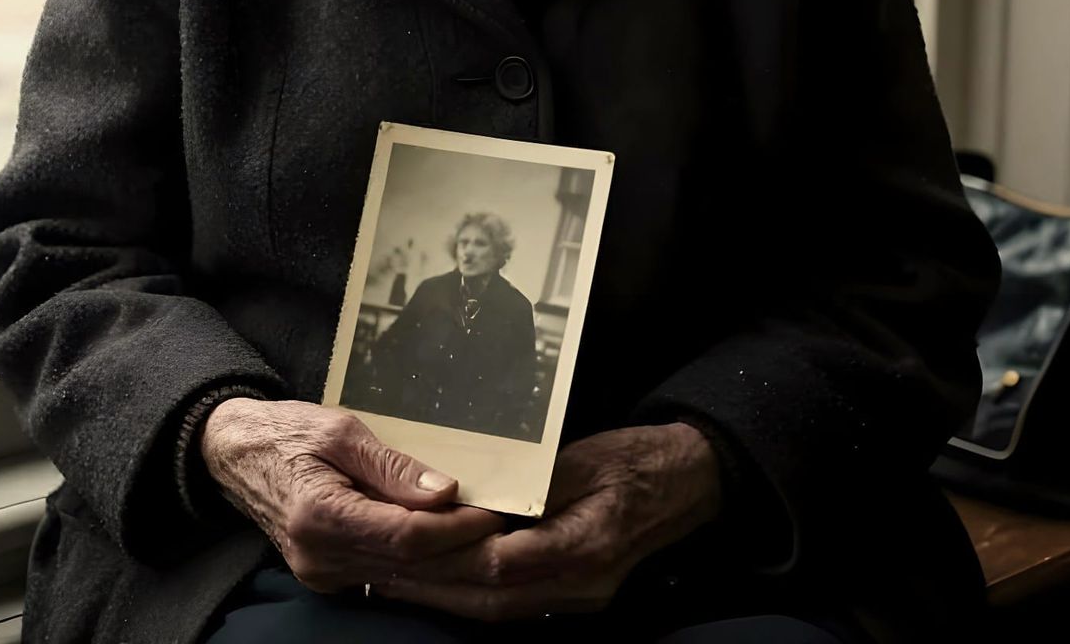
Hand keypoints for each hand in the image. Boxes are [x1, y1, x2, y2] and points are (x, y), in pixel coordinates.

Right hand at [199, 398, 504, 593]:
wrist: (234, 453)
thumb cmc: (286, 432)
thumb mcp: (340, 431)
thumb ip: (392, 465)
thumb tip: (445, 492)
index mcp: (321, 518)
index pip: (407, 538)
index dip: (456, 529)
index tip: (493, 512)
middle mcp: (321, 558)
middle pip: (409, 565)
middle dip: (461, 549)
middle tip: (505, 528)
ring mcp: (323, 574)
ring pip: (401, 576)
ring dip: (445, 557)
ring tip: (485, 533)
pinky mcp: (328, 575)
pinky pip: (384, 574)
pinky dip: (419, 560)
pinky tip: (447, 543)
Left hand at [374, 422, 722, 620]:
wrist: (685, 483)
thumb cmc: (634, 460)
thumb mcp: (582, 458)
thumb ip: (533, 482)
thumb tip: (479, 493)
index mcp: (587, 544)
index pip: (505, 561)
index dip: (454, 551)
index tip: (409, 536)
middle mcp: (581, 584)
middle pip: (494, 599)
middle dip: (435, 586)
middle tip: (384, 568)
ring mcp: (578, 596)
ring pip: (498, 609)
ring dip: (445, 597)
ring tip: (395, 579)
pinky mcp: (572, 594)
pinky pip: (511, 603)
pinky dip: (470, 594)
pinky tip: (438, 581)